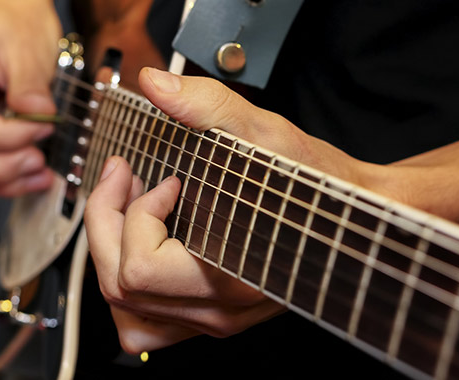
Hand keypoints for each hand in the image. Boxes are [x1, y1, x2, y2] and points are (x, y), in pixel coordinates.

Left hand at [85, 68, 375, 353]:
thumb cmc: (316, 184)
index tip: (166, 179)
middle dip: (107, 221)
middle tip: (124, 177)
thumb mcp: (265, 134)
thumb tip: (155, 86)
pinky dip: (129, 286)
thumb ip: (208, 107)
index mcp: (232, 274)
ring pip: (128, 314)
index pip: (138, 267)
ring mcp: (216, 318)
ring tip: (129, 212)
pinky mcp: (214, 316)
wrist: (351, 219)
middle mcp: (221, 308)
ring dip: (112, 255)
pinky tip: (144, 245)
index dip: (136, 212)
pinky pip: (148, 324)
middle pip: (120, 288)